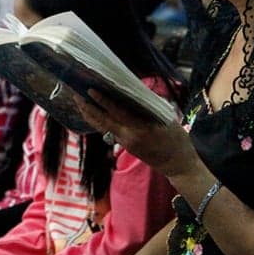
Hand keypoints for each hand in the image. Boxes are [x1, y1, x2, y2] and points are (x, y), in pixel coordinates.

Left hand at [74, 89, 201, 179]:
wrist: (177, 165)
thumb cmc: (177, 140)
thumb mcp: (168, 119)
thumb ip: (152, 106)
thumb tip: (137, 91)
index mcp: (139, 129)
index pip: (116, 113)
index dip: (103, 101)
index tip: (91, 90)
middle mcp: (128, 137)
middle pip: (102, 122)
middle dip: (88, 108)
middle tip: (76, 95)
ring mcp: (125, 143)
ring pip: (103, 127)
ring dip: (90, 115)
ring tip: (80, 102)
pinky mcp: (125, 146)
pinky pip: (109, 131)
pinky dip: (100, 121)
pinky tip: (95, 113)